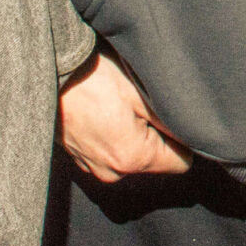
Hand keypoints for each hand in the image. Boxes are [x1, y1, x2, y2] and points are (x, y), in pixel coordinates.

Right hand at [59, 51, 190, 183]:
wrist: (48, 74)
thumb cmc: (95, 77)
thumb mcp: (141, 92)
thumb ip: (170, 120)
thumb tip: (197, 132)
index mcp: (131, 158)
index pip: (180, 163)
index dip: (186, 140)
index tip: (175, 116)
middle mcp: (112, 172)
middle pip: (156, 160)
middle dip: (158, 134)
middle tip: (144, 104)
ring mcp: (93, 167)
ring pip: (134, 155)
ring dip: (136, 134)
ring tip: (123, 105)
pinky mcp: (80, 158)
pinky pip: (112, 152)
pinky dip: (115, 135)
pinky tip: (108, 111)